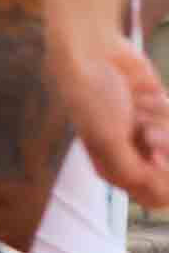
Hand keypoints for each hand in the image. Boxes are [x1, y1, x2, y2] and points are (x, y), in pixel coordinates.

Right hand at [59, 28, 168, 206]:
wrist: (93, 53)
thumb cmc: (91, 99)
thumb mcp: (108, 142)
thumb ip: (134, 174)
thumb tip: (162, 199)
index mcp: (115, 171)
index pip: (155, 196)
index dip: (164, 182)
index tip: (156, 157)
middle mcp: (134, 155)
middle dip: (164, 146)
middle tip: (145, 129)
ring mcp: (148, 133)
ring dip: (162, 121)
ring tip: (140, 107)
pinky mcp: (160, 112)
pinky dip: (164, 107)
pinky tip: (144, 96)